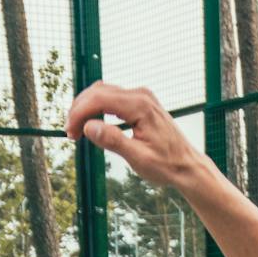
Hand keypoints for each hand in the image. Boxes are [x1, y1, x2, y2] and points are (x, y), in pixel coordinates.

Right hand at [65, 80, 199, 188]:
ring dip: (87, 108)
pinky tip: (93, 124)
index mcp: (140, 106)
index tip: (70, 132)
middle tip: (70, 133)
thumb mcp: (138, 158)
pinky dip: (98, 108)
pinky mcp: (141, 102)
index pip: (100, 99)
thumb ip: (113, 141)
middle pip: (99, 91)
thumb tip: (89, 127)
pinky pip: (113, 98)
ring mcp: (141, 97)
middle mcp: (140, 95)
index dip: (80, 113)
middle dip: (80, 110)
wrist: (187, 165)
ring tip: (78, 130)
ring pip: (104, 92)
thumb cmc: (167, 165)